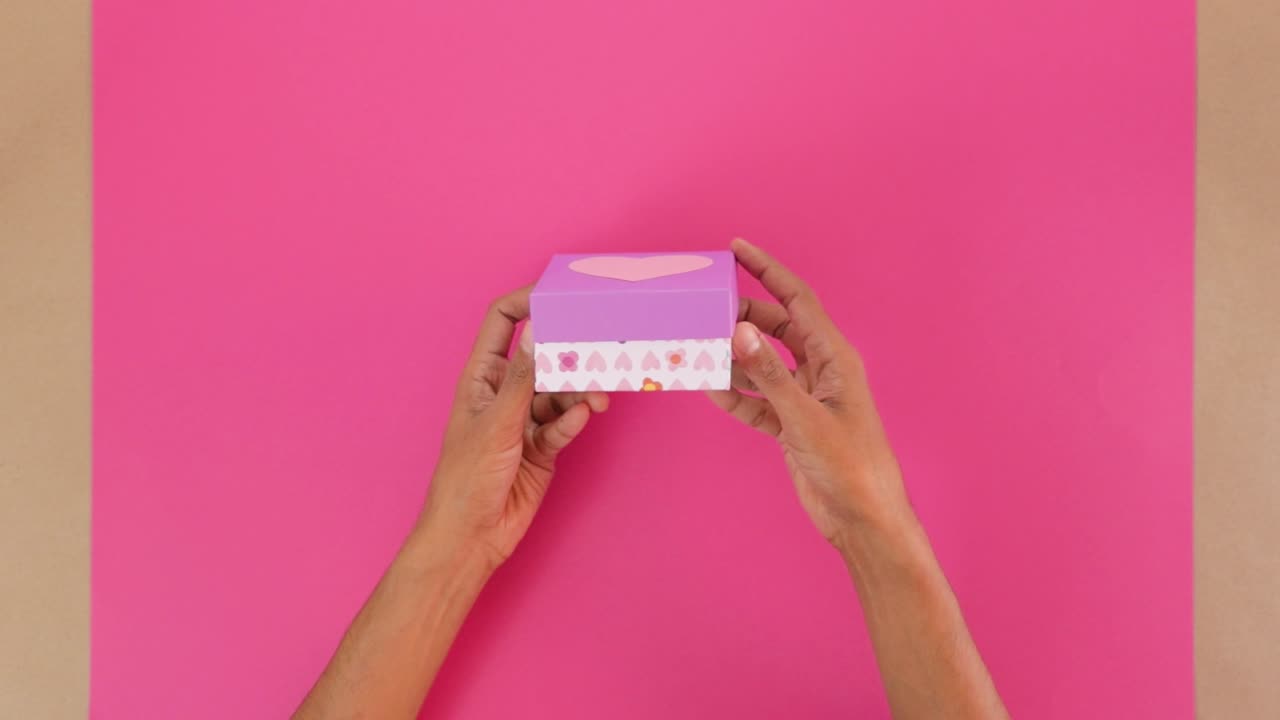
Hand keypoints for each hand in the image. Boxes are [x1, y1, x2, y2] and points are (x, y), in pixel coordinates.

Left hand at [418, 287, 607, 570]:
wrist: (472, 537)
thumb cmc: (466, 479)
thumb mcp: (497, 422)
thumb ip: (523, 377)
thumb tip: (540, 332)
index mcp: (481, 377)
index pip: (503, 322)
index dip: (528, 303)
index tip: (559, 296)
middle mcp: (503, 393)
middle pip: (542, 356)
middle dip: (569, 352)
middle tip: (598, 348)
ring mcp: (524, 420)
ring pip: (561, 391)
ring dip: (579, 392)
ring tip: (597, 398)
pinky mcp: (543, 447)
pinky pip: (564, 423)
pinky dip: (574, 421)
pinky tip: (582, 420)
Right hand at [708, 239, 908, 550]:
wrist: (862, 518)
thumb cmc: (850, 465)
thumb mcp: (803, 416)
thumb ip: (768, 375)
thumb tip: (739, 332)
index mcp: (834, 357)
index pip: (796, 299)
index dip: (767, 270)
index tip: (736, 248)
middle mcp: (820, 371)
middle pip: (774, 329)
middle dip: (740, 317)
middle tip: (704, 308)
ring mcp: (805, 398)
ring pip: (762, 365)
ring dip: (732, 358)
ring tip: (697, 348)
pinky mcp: (792, 425)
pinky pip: (757, 400)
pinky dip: (736, 394)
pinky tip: (710, 388)